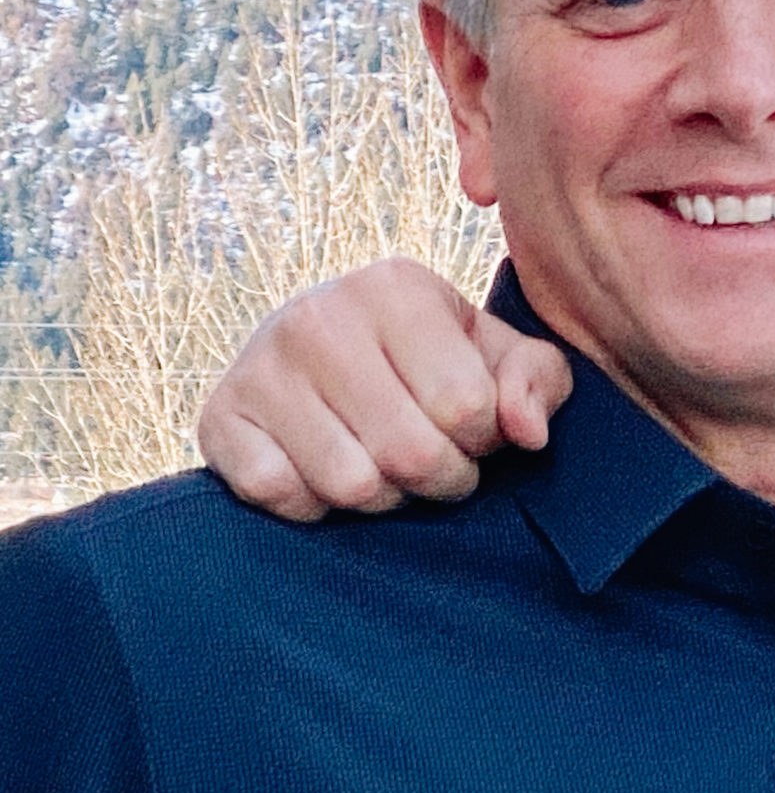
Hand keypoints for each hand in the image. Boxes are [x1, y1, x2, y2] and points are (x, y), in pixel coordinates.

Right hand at [196, 258, 572, 520]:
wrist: (319, 357)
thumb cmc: (431, 360)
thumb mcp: (500, 355)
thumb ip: (539, 382)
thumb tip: (527, 434)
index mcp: (396, 286)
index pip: (466, 406)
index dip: (484, 439)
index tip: (474, 430)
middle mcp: (317, 315)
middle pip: (410, 452)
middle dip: (442, 478)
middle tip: (440, 465)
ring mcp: (258, 366)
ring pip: (350, 483)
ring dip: (384, 498)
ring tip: (389, 468)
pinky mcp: (217, 418)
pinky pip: (281, 496)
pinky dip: (316, 506)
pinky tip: (328, 474)